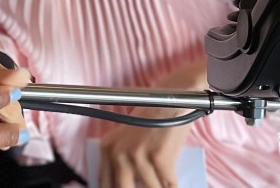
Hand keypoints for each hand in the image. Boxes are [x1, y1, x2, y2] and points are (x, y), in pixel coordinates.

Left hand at [99, 60, 205, 187]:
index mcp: (107, 149)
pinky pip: (168, 186)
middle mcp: (117, 152)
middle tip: (149, 185)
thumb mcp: (129, 141)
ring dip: (160, 187)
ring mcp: (136, 154)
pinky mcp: (158, 157)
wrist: (171, 100)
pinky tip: (175, 183)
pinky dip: (174, 187)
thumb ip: (124, 163)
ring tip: (163, 180)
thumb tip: (128, 185)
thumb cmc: (154, 123)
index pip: (104, 184)